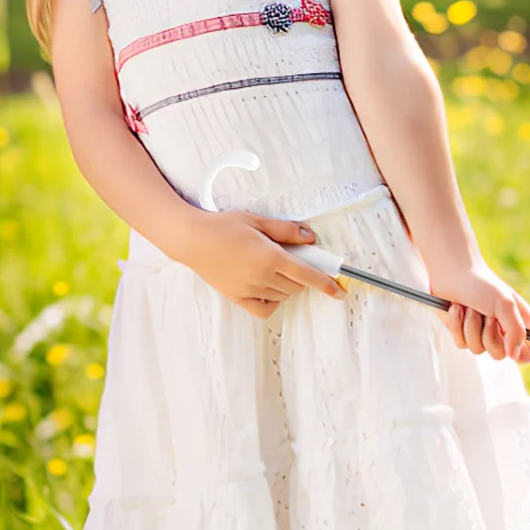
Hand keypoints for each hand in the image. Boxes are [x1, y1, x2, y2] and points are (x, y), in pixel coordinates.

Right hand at [174, 209, 345, 319]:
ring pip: (283, 295)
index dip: (327, 284)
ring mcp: (249, 290)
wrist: (191, 239)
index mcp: (270, 258)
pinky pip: (264, 309)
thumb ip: (286, 230)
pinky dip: (272, 301)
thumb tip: (310, 238)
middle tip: (294, 260)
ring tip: (274, 266)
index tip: (339, 290)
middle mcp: (262, 277)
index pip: (307, 276)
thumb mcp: (257, 221)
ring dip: (288, 285)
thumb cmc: (223, 226)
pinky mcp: (237, 298)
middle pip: (297, 286)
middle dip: (303, 276)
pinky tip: (268, 288)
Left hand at [429, 261, 529, 363]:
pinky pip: (461, 343)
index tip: (510, 347)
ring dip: (471, 327)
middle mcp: (501, 331)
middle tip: (487, 316)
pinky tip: (457, 309)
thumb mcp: (505, 305)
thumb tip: (516, 357)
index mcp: (519, 324)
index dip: (521, 356)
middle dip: (489, 335)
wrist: (452, 272)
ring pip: (477, 349)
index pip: (527, 354)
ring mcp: (481, 334)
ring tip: (470, 308)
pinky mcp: (462, 333)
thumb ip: (516, 332)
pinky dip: (457, 325)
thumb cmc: (482, 284)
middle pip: (499, 355)